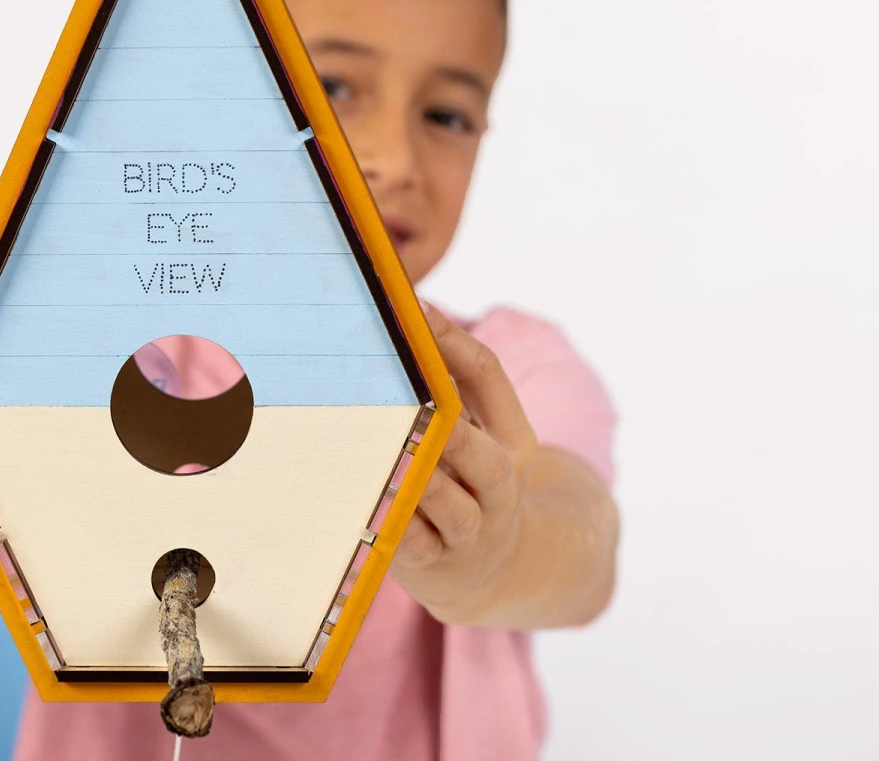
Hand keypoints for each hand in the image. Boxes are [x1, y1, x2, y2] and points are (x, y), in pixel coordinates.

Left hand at [389, 303, 537, 624]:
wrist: (495, 570)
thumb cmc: (470, 479)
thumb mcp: (481, 429)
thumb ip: (452, 379)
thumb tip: (410, 311)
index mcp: (510, 438)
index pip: (490, 379)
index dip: (453, 342)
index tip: (412, 308)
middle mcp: (499, 486)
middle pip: (485, 456)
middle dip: (452, 429)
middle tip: (415, 399)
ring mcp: (472, 532)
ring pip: (454, 508)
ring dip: (421, 482)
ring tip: (387, 454)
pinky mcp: (437, 566)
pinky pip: (416, 546)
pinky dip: (394, 524)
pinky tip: (367, 501)